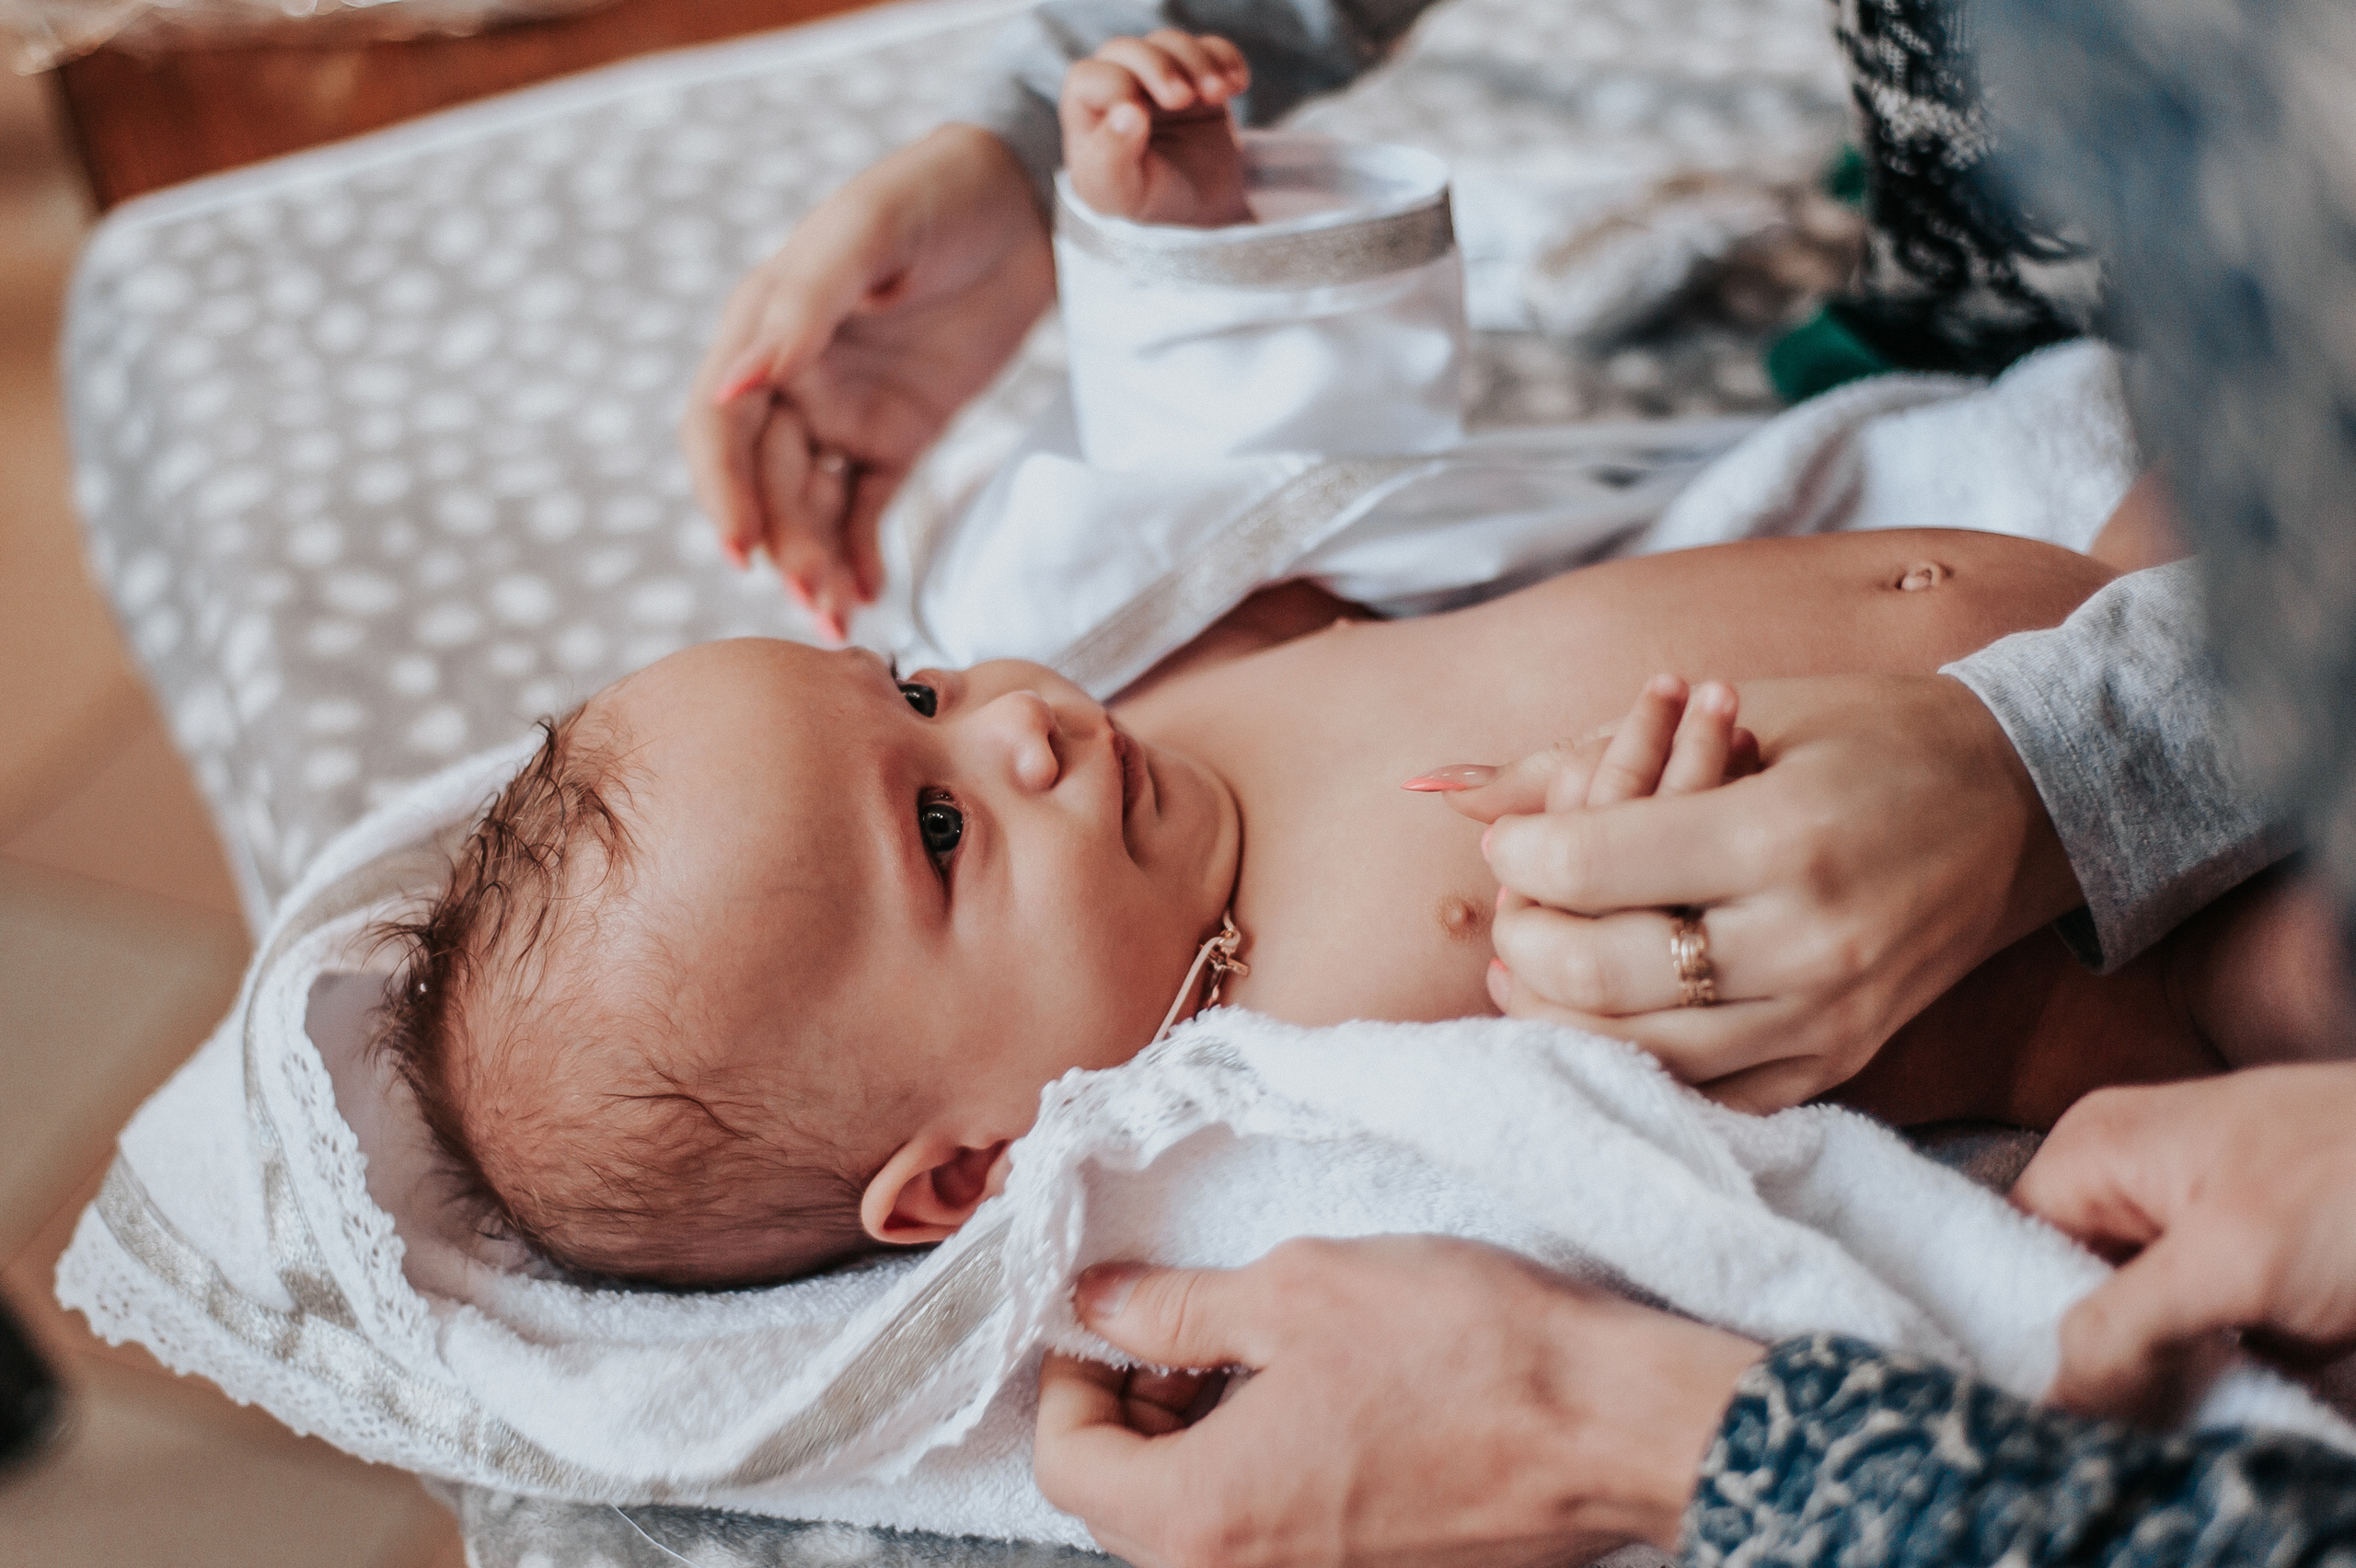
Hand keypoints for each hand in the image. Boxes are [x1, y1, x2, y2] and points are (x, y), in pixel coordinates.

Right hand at [682, 125, 1056, 638]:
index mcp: (763, 329)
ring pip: (813, 508)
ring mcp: (845, 412)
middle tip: (809, 607)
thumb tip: (732, 384)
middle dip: (781, 548)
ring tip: (836, 624)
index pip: (718, 427)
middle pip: (766, 483)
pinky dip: (862, 557)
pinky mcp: (899, 436)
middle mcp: (792, 380)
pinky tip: (868, 598)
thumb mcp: (869, 233)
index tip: (742, 551)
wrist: (1026, 200)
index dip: (721, 492)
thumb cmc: (934, 194)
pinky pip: (867, 510)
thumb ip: (802, 307)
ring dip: (815, 566)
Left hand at [1032, 1236, 1761, 1567]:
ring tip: (1252, 1355)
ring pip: (1196, 1527)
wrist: (1611, 1430)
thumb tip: (1100, 1304)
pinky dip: (1258, 1475)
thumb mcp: (1297, 1292)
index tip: (1100, 1322)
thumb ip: (1177, 1309)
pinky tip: (1310, 1402)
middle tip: (1179, 1328)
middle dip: (1132, 1410)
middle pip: (1125, 1506)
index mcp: (1204, 1518)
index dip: (1064, 1382)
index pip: (1067, 1467)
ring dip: (1195, 1442)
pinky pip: (1269, 1542)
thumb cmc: (1464, 1353)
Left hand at [1061, 31, 1251, 225]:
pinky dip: (1226, 60)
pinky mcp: (1197, 74)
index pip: (1088, 77)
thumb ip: (1111, 160)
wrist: (1197, 210)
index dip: (1114, 87)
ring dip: (1198, 63)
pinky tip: (1237, 86)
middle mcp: (1118, 85)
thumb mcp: (1120, 195)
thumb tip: (1128, 114)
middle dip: (1158, 67)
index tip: (1141, 117)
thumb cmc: (1145, 200)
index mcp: (1086, 111)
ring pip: (1170, 44)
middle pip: (1129, 50)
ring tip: (1218, 95)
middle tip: (1183, 98)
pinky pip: (1210, 48)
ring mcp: (1159, 76)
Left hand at [1413, 673, 2083, 1111]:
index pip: (1590, 865)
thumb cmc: (1872, 734)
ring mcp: (1826, 1014)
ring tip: (1528, 963)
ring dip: (1557, 1011)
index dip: (1520, 852)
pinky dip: (1634, 1063)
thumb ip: (1587, 752)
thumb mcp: (1741, 708)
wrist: (2023, 801)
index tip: (1511, 838)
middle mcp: (1806, 940)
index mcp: (1780, 834)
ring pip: (1640, 1052)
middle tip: (1511, 905)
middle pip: (1600, 972)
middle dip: (1522, 938)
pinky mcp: (1838, 1059)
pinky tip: (1597, 1018)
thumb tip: (1450, 788)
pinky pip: (1707, 1096)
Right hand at [2012, 1065, 2355, 1423]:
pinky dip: (2228, 1372)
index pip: (2012, 1243)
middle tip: (2147, 1403)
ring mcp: (2208, 1224)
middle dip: (2110, 1357)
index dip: (2026, 1321)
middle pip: (2079, 1290)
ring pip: (2149, 1323)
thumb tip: (2049, 1395)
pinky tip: (2255, 1384)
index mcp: (2100, 1144)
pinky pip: (2212, 1334)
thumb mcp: (2228, 1261)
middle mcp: (2141, 1178)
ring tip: (2217, 1384)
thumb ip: (2121, 1328)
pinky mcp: (2265, 1268)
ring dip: (2176, 1372)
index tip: (2054, 1393)